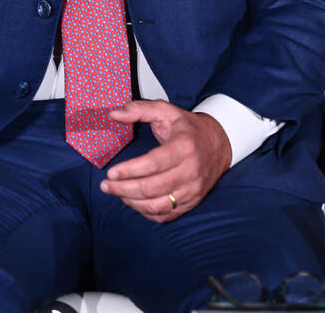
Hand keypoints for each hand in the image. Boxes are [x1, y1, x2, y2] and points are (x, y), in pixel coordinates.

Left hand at [99, 99, 231, 222]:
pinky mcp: (192, 202)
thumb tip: (114, 114)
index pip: (153, 164)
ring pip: (158, 206)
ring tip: (117, 193)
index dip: (130, 170)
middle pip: (152, 188)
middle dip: (124, 189)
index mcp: (184, 147)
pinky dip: (147, 213)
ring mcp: (192, 190)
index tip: (111, 172)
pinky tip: (134, 202)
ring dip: (132, 203)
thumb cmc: (188, 127)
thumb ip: (139, 109)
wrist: (219, 143)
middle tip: (106, 185)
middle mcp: (190, 171)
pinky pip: (167, 215)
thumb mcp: (166, 111)